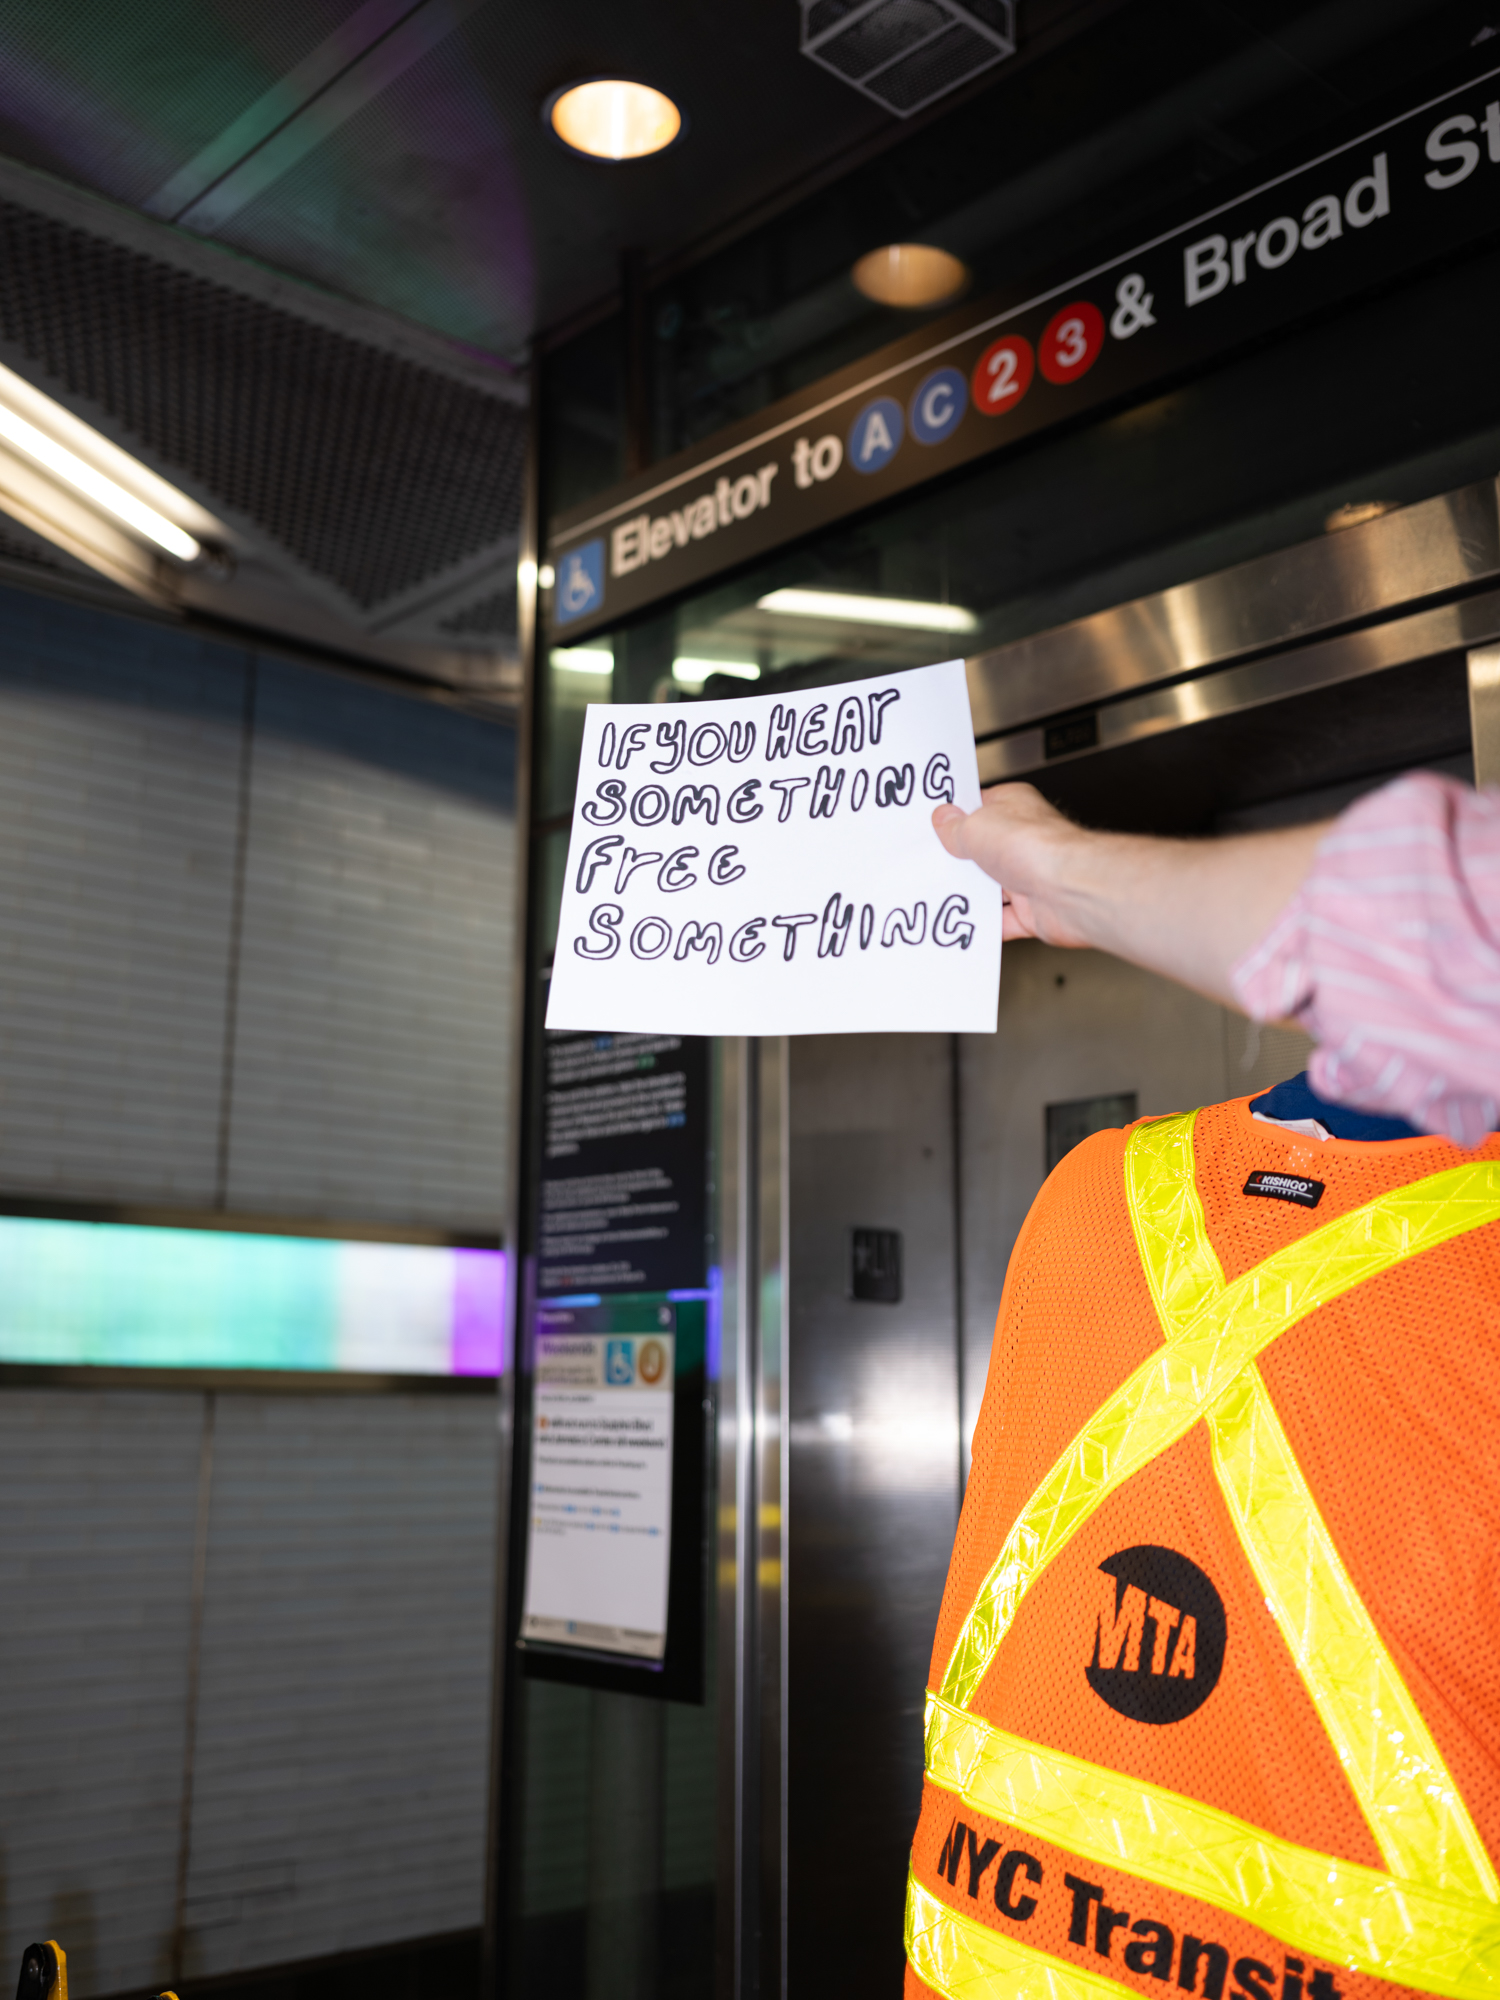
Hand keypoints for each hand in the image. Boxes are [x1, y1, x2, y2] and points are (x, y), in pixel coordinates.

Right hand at [932, 784, 1092, 944]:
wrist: (1070, 890)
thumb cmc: (1037, 848)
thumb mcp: (975, 826)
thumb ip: (955, 827)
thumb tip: (943, 820)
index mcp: (1014, 807)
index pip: (980, 808)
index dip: (955, 817)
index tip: (933, 828)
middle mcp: (1024, 840)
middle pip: (983, 851)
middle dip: (961, 861)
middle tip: (935, 865)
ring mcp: (1029, 876)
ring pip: (991, 888)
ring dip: (972, 894)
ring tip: (946, 895)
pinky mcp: (1033, 911)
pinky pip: (1002, 921)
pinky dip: (986, 925)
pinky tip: (967, 923)